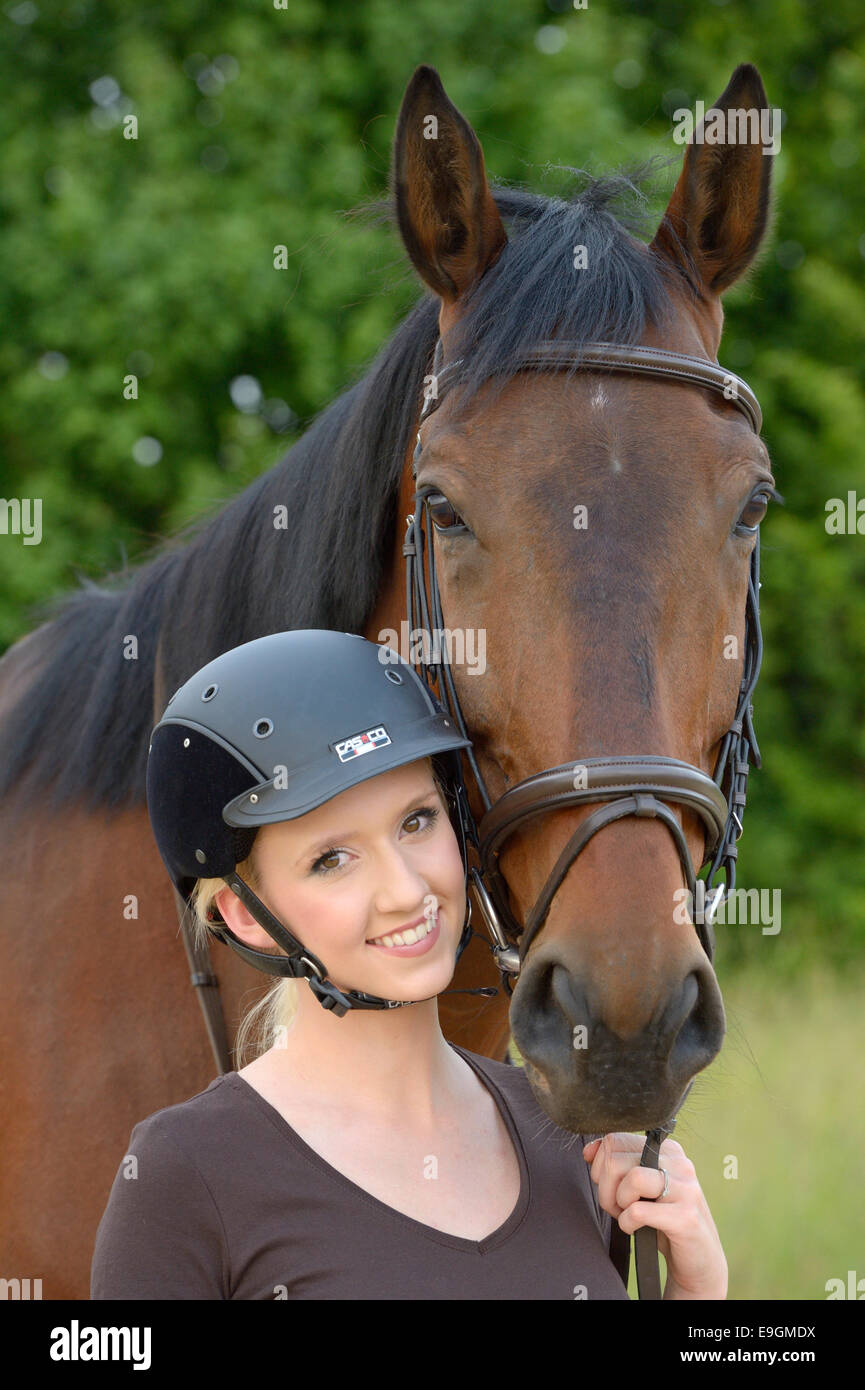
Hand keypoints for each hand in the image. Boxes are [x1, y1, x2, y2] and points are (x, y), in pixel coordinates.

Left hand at [582, 1133, 727, 1298]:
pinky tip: (636, 1228)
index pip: (615, 1140)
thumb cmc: (663, 1221)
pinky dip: (627, 1223)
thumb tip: (588, 1150)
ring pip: (631, 1179)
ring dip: (618, 1204)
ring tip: (627, 1215)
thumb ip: (617, 1164)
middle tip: (616, 1207)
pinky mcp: (685, 1217)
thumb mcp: (640, 1187)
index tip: (611, 1187)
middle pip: (616, 1160)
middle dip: (605, 1189)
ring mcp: (685, 1189)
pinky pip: (637, 1211)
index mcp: (667, 1150)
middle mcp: (679, 1164)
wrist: (699, 1260)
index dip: (600, 1167)